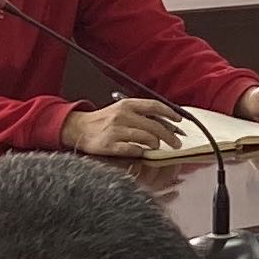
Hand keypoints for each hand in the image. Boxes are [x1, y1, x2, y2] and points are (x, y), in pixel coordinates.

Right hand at [62, 97, 182, 159]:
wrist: (79, 129)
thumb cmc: (104, 121)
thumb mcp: (121, 109)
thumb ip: (140, 113)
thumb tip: (165, 121)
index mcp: (127, 105)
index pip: (154, 106)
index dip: (170, 113)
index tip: (179, 121)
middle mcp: (122, 115)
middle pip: (154, 125)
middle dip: (169, 135)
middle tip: (176, 142)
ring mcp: (115, 130)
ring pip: (146, 138)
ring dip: (156, 144)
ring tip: (159, 148)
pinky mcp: (109, 145)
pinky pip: (132, 149)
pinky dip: (141, 152)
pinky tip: (143, 153)